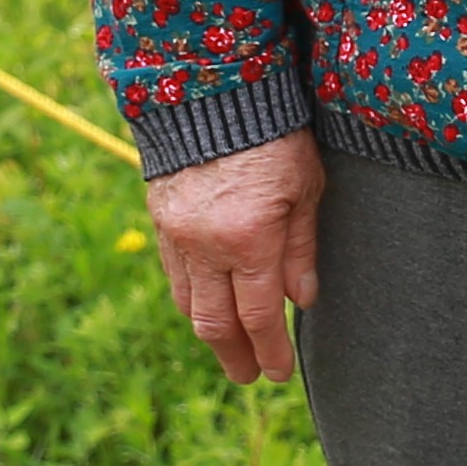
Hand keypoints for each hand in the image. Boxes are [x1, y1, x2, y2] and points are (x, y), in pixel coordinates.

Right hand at [149, 131, 324, 382]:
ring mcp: (178, 235)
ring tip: (230, 351)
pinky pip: (174, 275)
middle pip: (216, 322)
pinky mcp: (161, 221)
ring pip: (189, 304)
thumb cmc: (274, 132)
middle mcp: (207, 245)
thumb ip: (301, 247)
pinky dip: (190, 299)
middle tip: (251, 376)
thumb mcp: (305, 186)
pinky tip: (205, 308)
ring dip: (210, 335)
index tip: (279, 373)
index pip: (258, 316)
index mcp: (249, 239)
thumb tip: (301, 300)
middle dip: (236, 356)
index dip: (269, 351)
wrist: (210, 89)